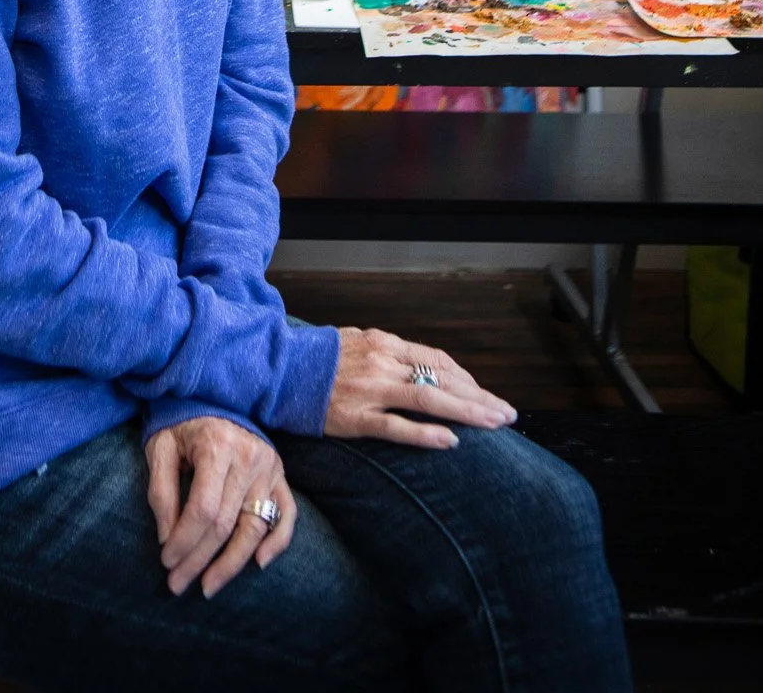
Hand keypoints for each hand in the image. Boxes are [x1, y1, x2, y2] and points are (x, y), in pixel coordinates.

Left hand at [145, 415, 294, 599]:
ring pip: (255, 527)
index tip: (166, 561)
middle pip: (226, 523)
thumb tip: (167, 539)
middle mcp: (249, 457)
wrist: (211, 395)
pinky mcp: (280, 474)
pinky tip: (259, 564)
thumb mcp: (161, 448)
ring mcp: (269, 467)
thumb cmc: (181, 424)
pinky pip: (287, 514)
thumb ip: (162, 492)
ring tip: (209, 586)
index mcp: (217, 445)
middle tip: (177, 584)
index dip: (184, 541)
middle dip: (199, 560)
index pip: (203, 508)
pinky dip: (278, 542)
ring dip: (232, 563)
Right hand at [324, 327, 516, 448]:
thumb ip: (388, 354)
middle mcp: (382, 363)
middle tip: (508, 414)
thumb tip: (422, 368)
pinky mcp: (355, 417)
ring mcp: (369, 390)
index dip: (468, 379)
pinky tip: (451, 441)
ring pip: (428, 399)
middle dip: (480, 397)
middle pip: (442, 379)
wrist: (276, 369)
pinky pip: (397, 427)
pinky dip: (427, 434)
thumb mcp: (357, 343)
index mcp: (384, 343)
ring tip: (495, 424)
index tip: (487, 396)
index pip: (437, 360)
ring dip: (467, 412)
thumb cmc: (317, 359)